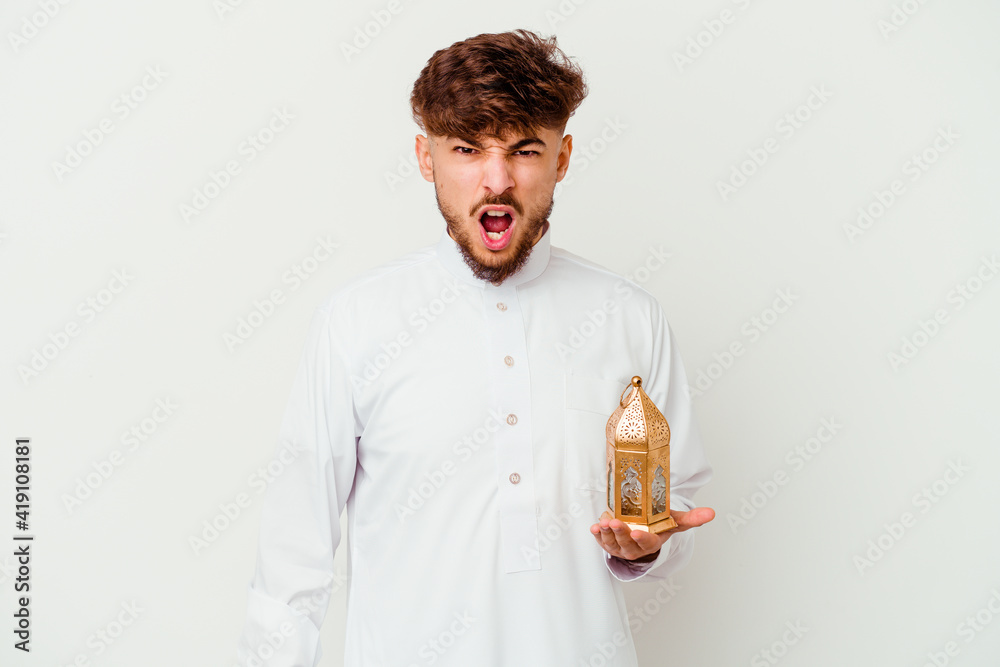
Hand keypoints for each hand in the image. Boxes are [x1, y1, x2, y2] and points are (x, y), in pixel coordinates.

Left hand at [590, 506, 714, 561]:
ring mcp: (621, 547)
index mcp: (652, 542)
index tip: (637, 533)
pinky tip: (594, 527)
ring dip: (606, 533)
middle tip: (614, 523)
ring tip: (602, 523)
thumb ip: (692, 518)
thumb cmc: (659, 526)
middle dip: (620, 533)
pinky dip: (597, 535)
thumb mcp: (675, 521)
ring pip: (612, 543)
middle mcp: (635, 547)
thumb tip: (712, 513)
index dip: (641, 539)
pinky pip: (601, 541)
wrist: (644, 530)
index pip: (648, 543)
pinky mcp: (609, 543)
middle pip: (626, 543)